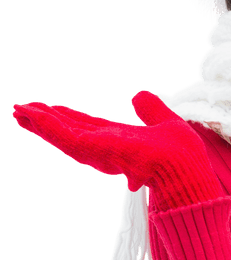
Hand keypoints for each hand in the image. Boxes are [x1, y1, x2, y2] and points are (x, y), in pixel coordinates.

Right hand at [12, 90, 221, 209]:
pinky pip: (66, 137)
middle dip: (45, 122)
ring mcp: (98, 150)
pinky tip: (33, 115)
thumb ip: (149, 108)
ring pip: (62, 135)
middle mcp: (105, 147)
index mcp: (119, 140)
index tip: (49, 108)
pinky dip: (49, 126)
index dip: (67, 118)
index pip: (86, 127)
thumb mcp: (164, 121)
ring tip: (18, 111)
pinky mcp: (94, 150)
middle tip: (20, 110)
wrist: (183, 165)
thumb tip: (137, 94)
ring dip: (40, 123)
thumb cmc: (181, 153)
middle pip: (68, 132)